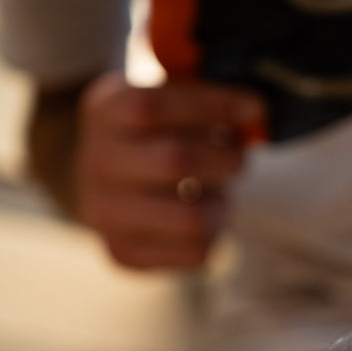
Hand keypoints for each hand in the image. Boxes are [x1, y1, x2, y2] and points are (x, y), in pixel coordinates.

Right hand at [74, 73, 263, 269]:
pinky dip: (214, 235)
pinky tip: (205, 217)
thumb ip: (201, 97)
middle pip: (176, 161)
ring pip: (191, 218)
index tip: (256, 109)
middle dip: (226, 158)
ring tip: (220, 193)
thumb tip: (254, 112)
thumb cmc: (152, 137)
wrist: (103, 185)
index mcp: (103, 113)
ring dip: (222, 204)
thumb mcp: (164, 100)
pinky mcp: (123, 253)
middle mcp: (95, 165)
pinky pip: (194, 252)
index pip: (153, 106)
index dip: (213, 105)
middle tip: (239, 157)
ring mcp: (104, 214)